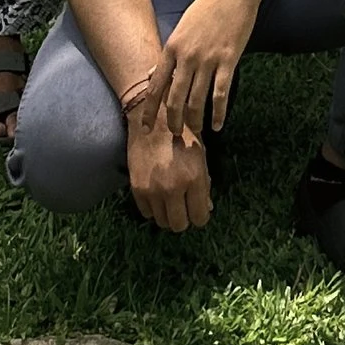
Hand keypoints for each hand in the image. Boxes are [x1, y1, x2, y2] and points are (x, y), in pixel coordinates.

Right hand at [126, 112, 213, 230]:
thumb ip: (204, 182)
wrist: (153, 118)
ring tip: (171, 200)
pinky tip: (158, 194)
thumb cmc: (183, 133)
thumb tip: (207, 208)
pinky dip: (153, 208)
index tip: (199, 209)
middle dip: (184, 219)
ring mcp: (153, 190)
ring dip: (168, 215)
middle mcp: (173, 188)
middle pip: (179, 225)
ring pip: (162, 222)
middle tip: (185, 207)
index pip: (200, 217)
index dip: (201, 216)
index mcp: (194, 177)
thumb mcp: (201, 154)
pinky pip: (146, 213)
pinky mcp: (137, 189)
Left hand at [133, 0, 263, 139]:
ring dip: (194, 121)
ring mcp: (208, 59)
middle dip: (173, 122)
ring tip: (194, 134)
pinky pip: (220, 93)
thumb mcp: (182, 27)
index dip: (150, 111)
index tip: (146, 128)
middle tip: (174, 136)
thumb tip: (150, 74)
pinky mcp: (228, 59)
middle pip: (174, 99)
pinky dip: (218, 113)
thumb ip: (168, 53)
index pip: (155, 87)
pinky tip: (218, 125)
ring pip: (196, 100)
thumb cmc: (208, 5)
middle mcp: (186, 56)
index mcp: (172, 47)